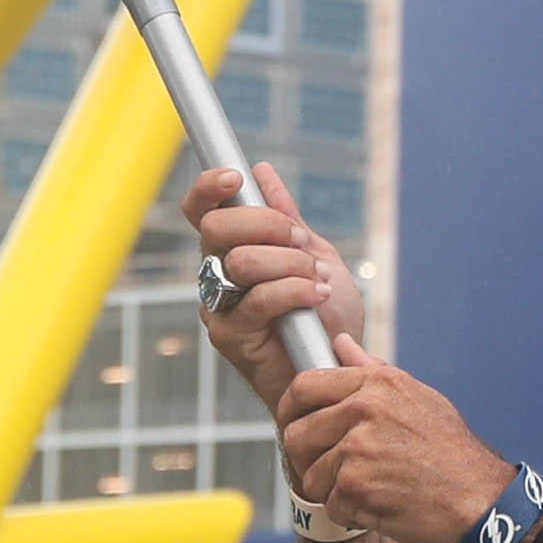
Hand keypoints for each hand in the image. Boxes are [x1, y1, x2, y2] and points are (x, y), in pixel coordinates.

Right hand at [183, 164, 368, 412]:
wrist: (340, 369)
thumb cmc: (327, 317)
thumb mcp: (315, 256)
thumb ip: (288, 219)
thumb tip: (263, 173)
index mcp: (231, 249)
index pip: (202, 211)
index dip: (208, 188)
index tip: (236, 178)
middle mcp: (215, 275)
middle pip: (217, 228)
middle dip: (269, 225)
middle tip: (301, 243)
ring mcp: (218, 307)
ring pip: (241, 261)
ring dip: (290, 263)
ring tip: (317, 280)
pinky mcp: (229, 337)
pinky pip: (259, 298)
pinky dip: (297, 290)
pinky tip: (318, 297)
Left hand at [277, 339, 519, 542]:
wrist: (478, 498)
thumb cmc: (450, 450)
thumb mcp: (417, 397)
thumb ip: (371, 371)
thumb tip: (340, 344)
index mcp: (376, 383)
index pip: (303, 386)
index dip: (291, 411)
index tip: (295, 425)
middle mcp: (363, 409)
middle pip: (297, 434)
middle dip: (308, 458)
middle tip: (333, 470)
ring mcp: (357, 448)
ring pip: (311, 475)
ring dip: (333, 490)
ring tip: (370, 487)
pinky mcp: (356, 485)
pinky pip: (331, 504)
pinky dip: (351, 512)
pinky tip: (381, 504)